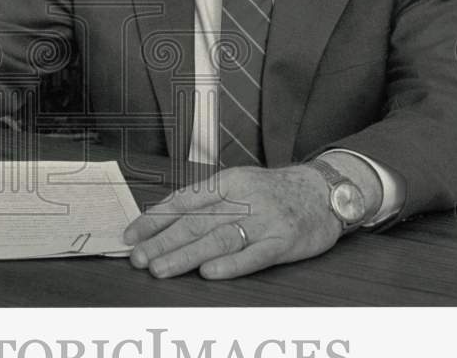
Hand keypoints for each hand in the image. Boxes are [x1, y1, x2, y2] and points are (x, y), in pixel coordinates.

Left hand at [122, 165, 341, 279]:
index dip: (155, 219)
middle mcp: (243, 199)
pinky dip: (230, 265)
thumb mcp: (239, 185)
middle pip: (196, 222)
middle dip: (162, 241)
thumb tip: (164, 220)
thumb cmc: (274, 192)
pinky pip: (253, 254)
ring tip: (160, 268)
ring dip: (185, 255)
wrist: (324, 192)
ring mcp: (264, 221)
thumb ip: (206, 201)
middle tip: (138, 258)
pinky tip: (209, 273)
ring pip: (218, 239)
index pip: (183, 201)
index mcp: (228, 183)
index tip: (131, 236)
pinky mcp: (283, 241)